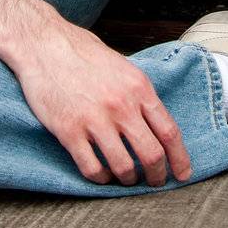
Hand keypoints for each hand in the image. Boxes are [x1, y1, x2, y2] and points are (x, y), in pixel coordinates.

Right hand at [10, 18, 191, 187]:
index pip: (169, 131)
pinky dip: (101, 178)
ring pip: (123, 167)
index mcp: (139, 88)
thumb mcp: (123, 67)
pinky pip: (92, 168)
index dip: (180, 158)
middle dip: (157, 175)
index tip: (183, 173)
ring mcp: (94, 119)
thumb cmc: (84, 54)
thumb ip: (140, 95)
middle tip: (155, 182)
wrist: (44, 45)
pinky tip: (102, 174)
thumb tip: (156, 124)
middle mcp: (121, 105)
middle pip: (151, 154)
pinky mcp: (69, 131)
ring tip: (126, 178)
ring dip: (128, 179)